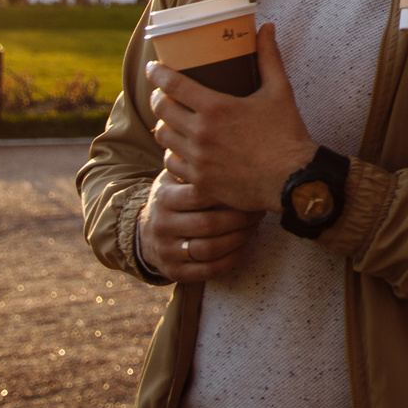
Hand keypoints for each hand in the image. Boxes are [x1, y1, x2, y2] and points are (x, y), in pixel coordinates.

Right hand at [136, 172, 260, 282]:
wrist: (148, 232)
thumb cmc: (175, 197)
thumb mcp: (175, 177)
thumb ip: (194, 162)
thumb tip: (222, 135)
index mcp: (164, 198)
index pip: (200, 195)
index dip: (228, 191)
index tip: (251, 186)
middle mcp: (162, 225)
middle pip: (209, 224)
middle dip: (240, 217)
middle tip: (259, 208)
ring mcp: (167, 251)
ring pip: (210, 249)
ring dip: (239, 238)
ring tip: (254, 225)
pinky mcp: (174, 272)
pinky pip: (208, 270)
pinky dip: (231, 258)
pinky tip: (244, 244)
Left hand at [147, 24, 319, 213]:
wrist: (292, 180)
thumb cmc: (287, 134)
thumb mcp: (280, 91)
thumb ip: (269, 58)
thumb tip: (267, 28)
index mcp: (217, 108)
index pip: (174, 85)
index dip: (157, 73)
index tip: (153, 67)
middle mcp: (201, 133)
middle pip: (162, 110)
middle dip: (157, 98)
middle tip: (162, 93)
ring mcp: (198, 159)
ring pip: (163, 137)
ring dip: (163, 124)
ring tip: (169, 120)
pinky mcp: (199, 181)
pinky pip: (171, 164)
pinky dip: (171, 153)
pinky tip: (178, 149)